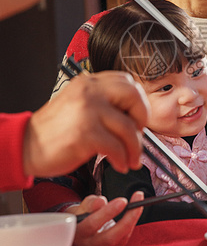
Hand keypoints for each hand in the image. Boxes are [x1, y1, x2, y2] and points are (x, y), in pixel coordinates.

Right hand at [23, 71, 149, 177]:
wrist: (26, 146)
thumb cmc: (53, 130)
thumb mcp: (78, 104)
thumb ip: (102, 102)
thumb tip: (132, 113)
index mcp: (89, 82)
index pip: (127, 82)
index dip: (138, 101)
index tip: (137, 117)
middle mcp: (89, 91)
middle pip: (134, 97)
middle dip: (143, 118)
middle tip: (139, 134)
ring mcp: (87, 111)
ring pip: (128, 127)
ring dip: (135, 148)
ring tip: (131, 159)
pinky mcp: (85, 133)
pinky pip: (116, 147)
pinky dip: (122, 159)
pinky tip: (119, 164)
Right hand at [67, 192, 142, 245]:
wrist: (80, 227)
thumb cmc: (81, 214)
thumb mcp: (82, 206)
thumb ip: (90, 203)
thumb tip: (100, 202)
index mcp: (77, 233)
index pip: (91, 225)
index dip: (107, 213)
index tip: (122, 201)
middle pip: (109, 237)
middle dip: (125, 220)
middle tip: (135, 204)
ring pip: (119, 240)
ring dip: (132, 221)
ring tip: (139, 203)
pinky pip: (123, 241)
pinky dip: (131, 225)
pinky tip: (135, 212)